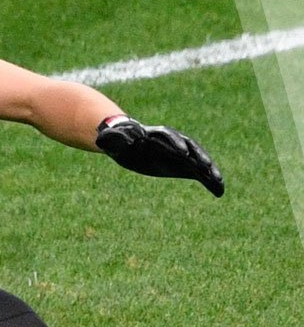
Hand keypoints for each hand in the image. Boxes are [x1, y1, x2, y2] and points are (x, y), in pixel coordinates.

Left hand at [95, 116, 223, 196]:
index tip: (182, 152)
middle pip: (189, 147)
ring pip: (198, 161)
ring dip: (209, 170)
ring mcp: (180, 154)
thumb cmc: (116, 140)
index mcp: (153, 134)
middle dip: (199, 157)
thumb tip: (106, 140)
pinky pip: (199, 173)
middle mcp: (172, 142)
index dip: (175, 143)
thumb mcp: (110, 140)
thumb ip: (111, 139)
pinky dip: (210, 180)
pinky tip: (219, 191)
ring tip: (219, 182)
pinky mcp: (183, 165)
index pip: (167, 136)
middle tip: (209, 168)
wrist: (126, 142)